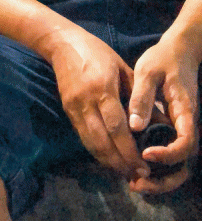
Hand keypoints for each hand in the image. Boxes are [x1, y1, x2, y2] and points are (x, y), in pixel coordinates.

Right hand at [51, 31, 149, 179]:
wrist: (63, 44)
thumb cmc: (98, 53)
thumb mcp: (122, 68)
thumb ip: (138, 96)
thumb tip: (158, 121)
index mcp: (103, 90)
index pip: (116, 127)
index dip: (129, 150)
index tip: (143, 166)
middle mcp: (86, 103)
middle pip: (102, 141)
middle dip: (120, 162)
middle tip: (136, 176)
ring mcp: (74, 108)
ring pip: (90, 143)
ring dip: (107, 161)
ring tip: (124, 172)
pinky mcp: (67, 111)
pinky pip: (83, 136)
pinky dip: (96, 151)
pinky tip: (109, 158)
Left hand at [128, 38, 198, 193]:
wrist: (179, 51)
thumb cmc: (163, 59)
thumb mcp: (148, 72)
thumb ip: (142, 97)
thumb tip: (134, 126)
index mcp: (185, 111)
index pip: (186, 142)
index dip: (168, 154)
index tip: (145, 154)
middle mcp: (187, 125)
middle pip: (185, 163)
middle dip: (164, 179)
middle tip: (137, 183)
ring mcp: (181, 129)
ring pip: (178, 165)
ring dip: (160, 179)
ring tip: (134, 183)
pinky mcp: (173, 130)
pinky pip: (170, 155)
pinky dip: (157, 168)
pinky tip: (134, 167)